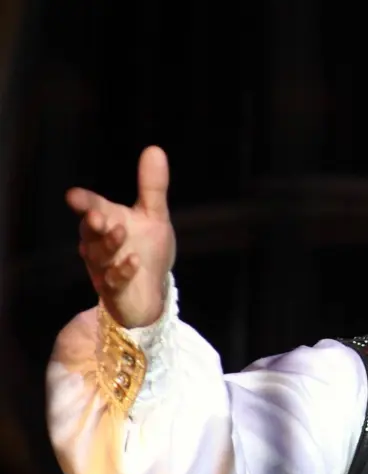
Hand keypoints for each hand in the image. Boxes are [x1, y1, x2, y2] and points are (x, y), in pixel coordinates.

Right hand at [67, 146, 176, 327]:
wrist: (150, 291)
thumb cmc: (147, 249)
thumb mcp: (154, 216)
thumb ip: (152, 187)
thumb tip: (155, 149)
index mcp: (108, 223)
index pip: (93, 209)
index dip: (84, 203)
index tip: (73, 195)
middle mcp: (100, 244)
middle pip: (90, 233)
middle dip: (92, 224)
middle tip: (97, 216)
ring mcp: (105, 268)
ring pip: (99, 257)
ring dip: (108, 244)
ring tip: (120, 232)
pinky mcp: (115, 290)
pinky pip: (114, 282)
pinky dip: (123, 271)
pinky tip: (134, 261)